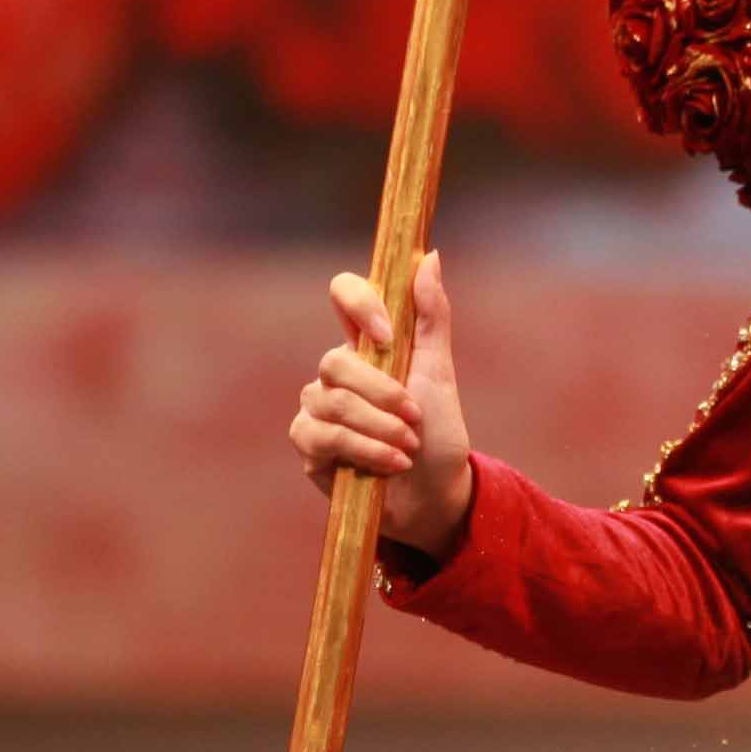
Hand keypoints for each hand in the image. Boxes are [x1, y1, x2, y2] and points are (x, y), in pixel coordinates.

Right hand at [292, 253, 472, 557]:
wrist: (435, 494)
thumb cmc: (439, 433)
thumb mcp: (440, 374)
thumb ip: (431, 317)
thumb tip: (428, 256)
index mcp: (367, 342)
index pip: (344, 293)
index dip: (359, 303)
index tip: (389, 334)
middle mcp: (335, 370)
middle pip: (336, 360)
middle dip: (383, 393)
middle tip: (415, 418)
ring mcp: (317, 407)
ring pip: (333, 403)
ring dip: (380, 428)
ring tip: (409, 448)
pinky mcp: (310, 446)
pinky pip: (323, 437)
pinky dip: (365, 451)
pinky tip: (392, 465)